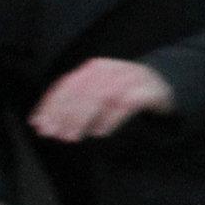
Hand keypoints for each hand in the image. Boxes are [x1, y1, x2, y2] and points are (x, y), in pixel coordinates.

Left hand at [29, 59, 175, 142]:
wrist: (165, 83)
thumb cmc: (124, 90)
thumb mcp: (97, 89)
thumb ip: (72, 102)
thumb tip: (40, 121)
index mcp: (94, 68)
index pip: (67, 85)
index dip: (51, 105)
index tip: (40, 125)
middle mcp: (111, 70)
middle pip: (82, 91)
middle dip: (65, 115)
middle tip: (56, 135)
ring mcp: (130, 79)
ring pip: (101, 96)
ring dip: (83, 118)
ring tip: (73, 136)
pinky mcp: (148, 91)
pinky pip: (126, 104)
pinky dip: (110, 119)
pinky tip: (100, 132)